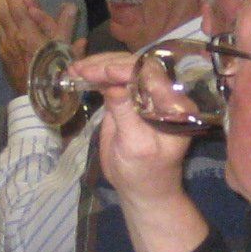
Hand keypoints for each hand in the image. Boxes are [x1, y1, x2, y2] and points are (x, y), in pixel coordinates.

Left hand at [0, 0, 78, 99]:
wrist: (38, 99)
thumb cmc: (54, 72)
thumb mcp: (65, 48)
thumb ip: (65, 25)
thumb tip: (69, 5)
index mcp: (27, 33)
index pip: (16, 7)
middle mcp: (12, 38)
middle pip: (1, 12)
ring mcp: (5, 48)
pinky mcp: (3, 58)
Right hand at [88, 52, 191, 207]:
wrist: (141, 187)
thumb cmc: (144, 172)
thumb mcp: (136, 146)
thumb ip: (126, 115)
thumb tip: (113, 87)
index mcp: (175, 106)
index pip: (154, 77)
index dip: (129, 70)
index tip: (104, 72)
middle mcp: (164, 93)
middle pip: (137, 66)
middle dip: (108, 64)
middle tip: (81, 71)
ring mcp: (145, 92)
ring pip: (123, 67)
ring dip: (98, 65)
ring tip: (74, 71)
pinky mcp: (129, 95)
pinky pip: (114, 78)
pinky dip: (95, 74)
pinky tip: (77, 74)